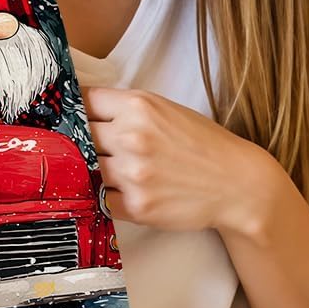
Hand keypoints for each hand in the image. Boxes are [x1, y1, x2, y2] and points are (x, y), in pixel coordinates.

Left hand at [80, 84, 271, 237]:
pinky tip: (122, 190)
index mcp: (138, 106)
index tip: (71, 116)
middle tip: (88, 147)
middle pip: (79, 136)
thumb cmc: (203, 145)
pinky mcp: (136, 206)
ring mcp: (132, 174)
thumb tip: (86, 112)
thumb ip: (127, 109)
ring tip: (111, 170)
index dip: (75, 109)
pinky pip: (100, 199)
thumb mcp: (166, 110)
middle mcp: (131, 137)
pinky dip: (106, 196)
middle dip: (81, 141)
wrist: (237, 184)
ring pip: (86, 169)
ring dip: (93, 170)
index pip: (83, 101)